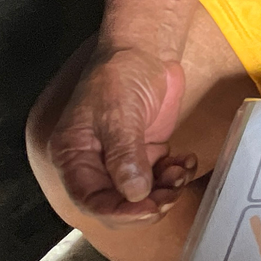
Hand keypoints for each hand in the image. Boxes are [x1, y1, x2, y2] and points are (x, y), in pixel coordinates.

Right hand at [48, 44, 195, 218]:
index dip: (118, 212)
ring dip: (164, 193)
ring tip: (180, 173)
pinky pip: (159, 180)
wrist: (147, 48)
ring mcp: (121, 159)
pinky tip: (186, 162)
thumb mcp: (119, 112)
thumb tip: (134, 194)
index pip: (89, 200)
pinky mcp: (145, 153)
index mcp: (74, 154)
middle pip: (116, 204)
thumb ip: (124, 154)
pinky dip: (175, 177)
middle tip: (170, 197)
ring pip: (141, 196)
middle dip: (145, 207)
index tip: (147, 209)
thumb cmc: (120, 72)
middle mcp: (94, 162)